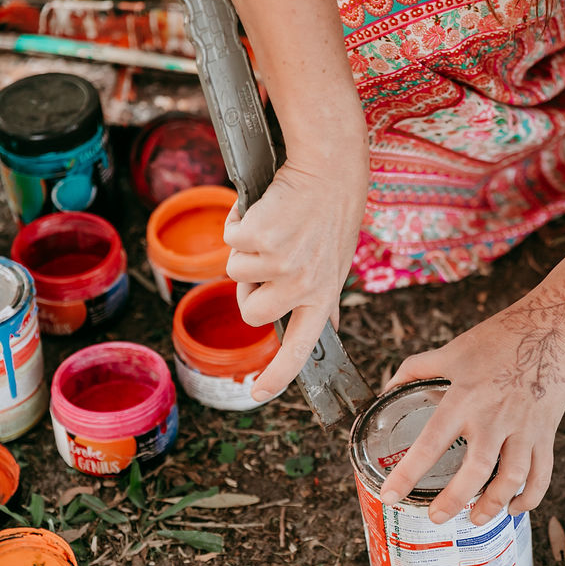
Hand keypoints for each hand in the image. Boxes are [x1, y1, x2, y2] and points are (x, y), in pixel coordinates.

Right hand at [223, 153, 366, 399]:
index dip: (277, 375)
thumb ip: (321, 297)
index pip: (299, 348)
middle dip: (249, 288)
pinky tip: (266, 210)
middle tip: (271, 257)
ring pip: (235, 273)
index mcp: (322, 296)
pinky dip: (237, 221)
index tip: (257, 394)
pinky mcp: (259, 238)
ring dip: (246, 250)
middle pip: (250, 312)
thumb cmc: (330, 215)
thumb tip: (324, 327)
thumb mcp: (335, 264)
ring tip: (276, 228)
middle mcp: (303, 286)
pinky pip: (229, 239)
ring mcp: (281, 264)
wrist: (329, 171)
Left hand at [378, 311, 564, 525]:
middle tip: (436, 518)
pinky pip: (541, 473)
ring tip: (475, 519)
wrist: (551, 329)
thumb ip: (416, 370)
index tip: (390, 495)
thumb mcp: (451, 351)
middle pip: (475, 471)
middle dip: (454, 501)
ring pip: (511, 479)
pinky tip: (514, 507)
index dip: (408, 474)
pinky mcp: (545, 432)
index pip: (431, 443)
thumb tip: (387, 389)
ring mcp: (523, 427)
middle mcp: (494, 417)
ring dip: (493, 505)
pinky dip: (529, 497)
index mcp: (464, 398)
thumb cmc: (499, 338)